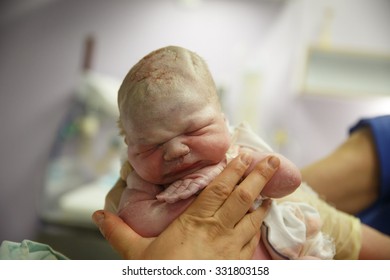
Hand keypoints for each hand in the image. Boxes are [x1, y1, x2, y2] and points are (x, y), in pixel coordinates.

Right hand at [92, 154, 278, 258]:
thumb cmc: (162, 274)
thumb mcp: (136, 254)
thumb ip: (118, 232)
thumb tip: (98, 215)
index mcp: (195, 221)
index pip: (218, 189)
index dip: (233, 170)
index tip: (244, 155)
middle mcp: (218, 230)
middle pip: (242, 197)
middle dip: (259, 176)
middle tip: (273, 161)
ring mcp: (232, 248)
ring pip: (252, 217)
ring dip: (262, 199)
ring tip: (271, 186)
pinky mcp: (239, 263)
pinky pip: (253, 239)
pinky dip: (258, 224)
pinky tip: (261, 217)